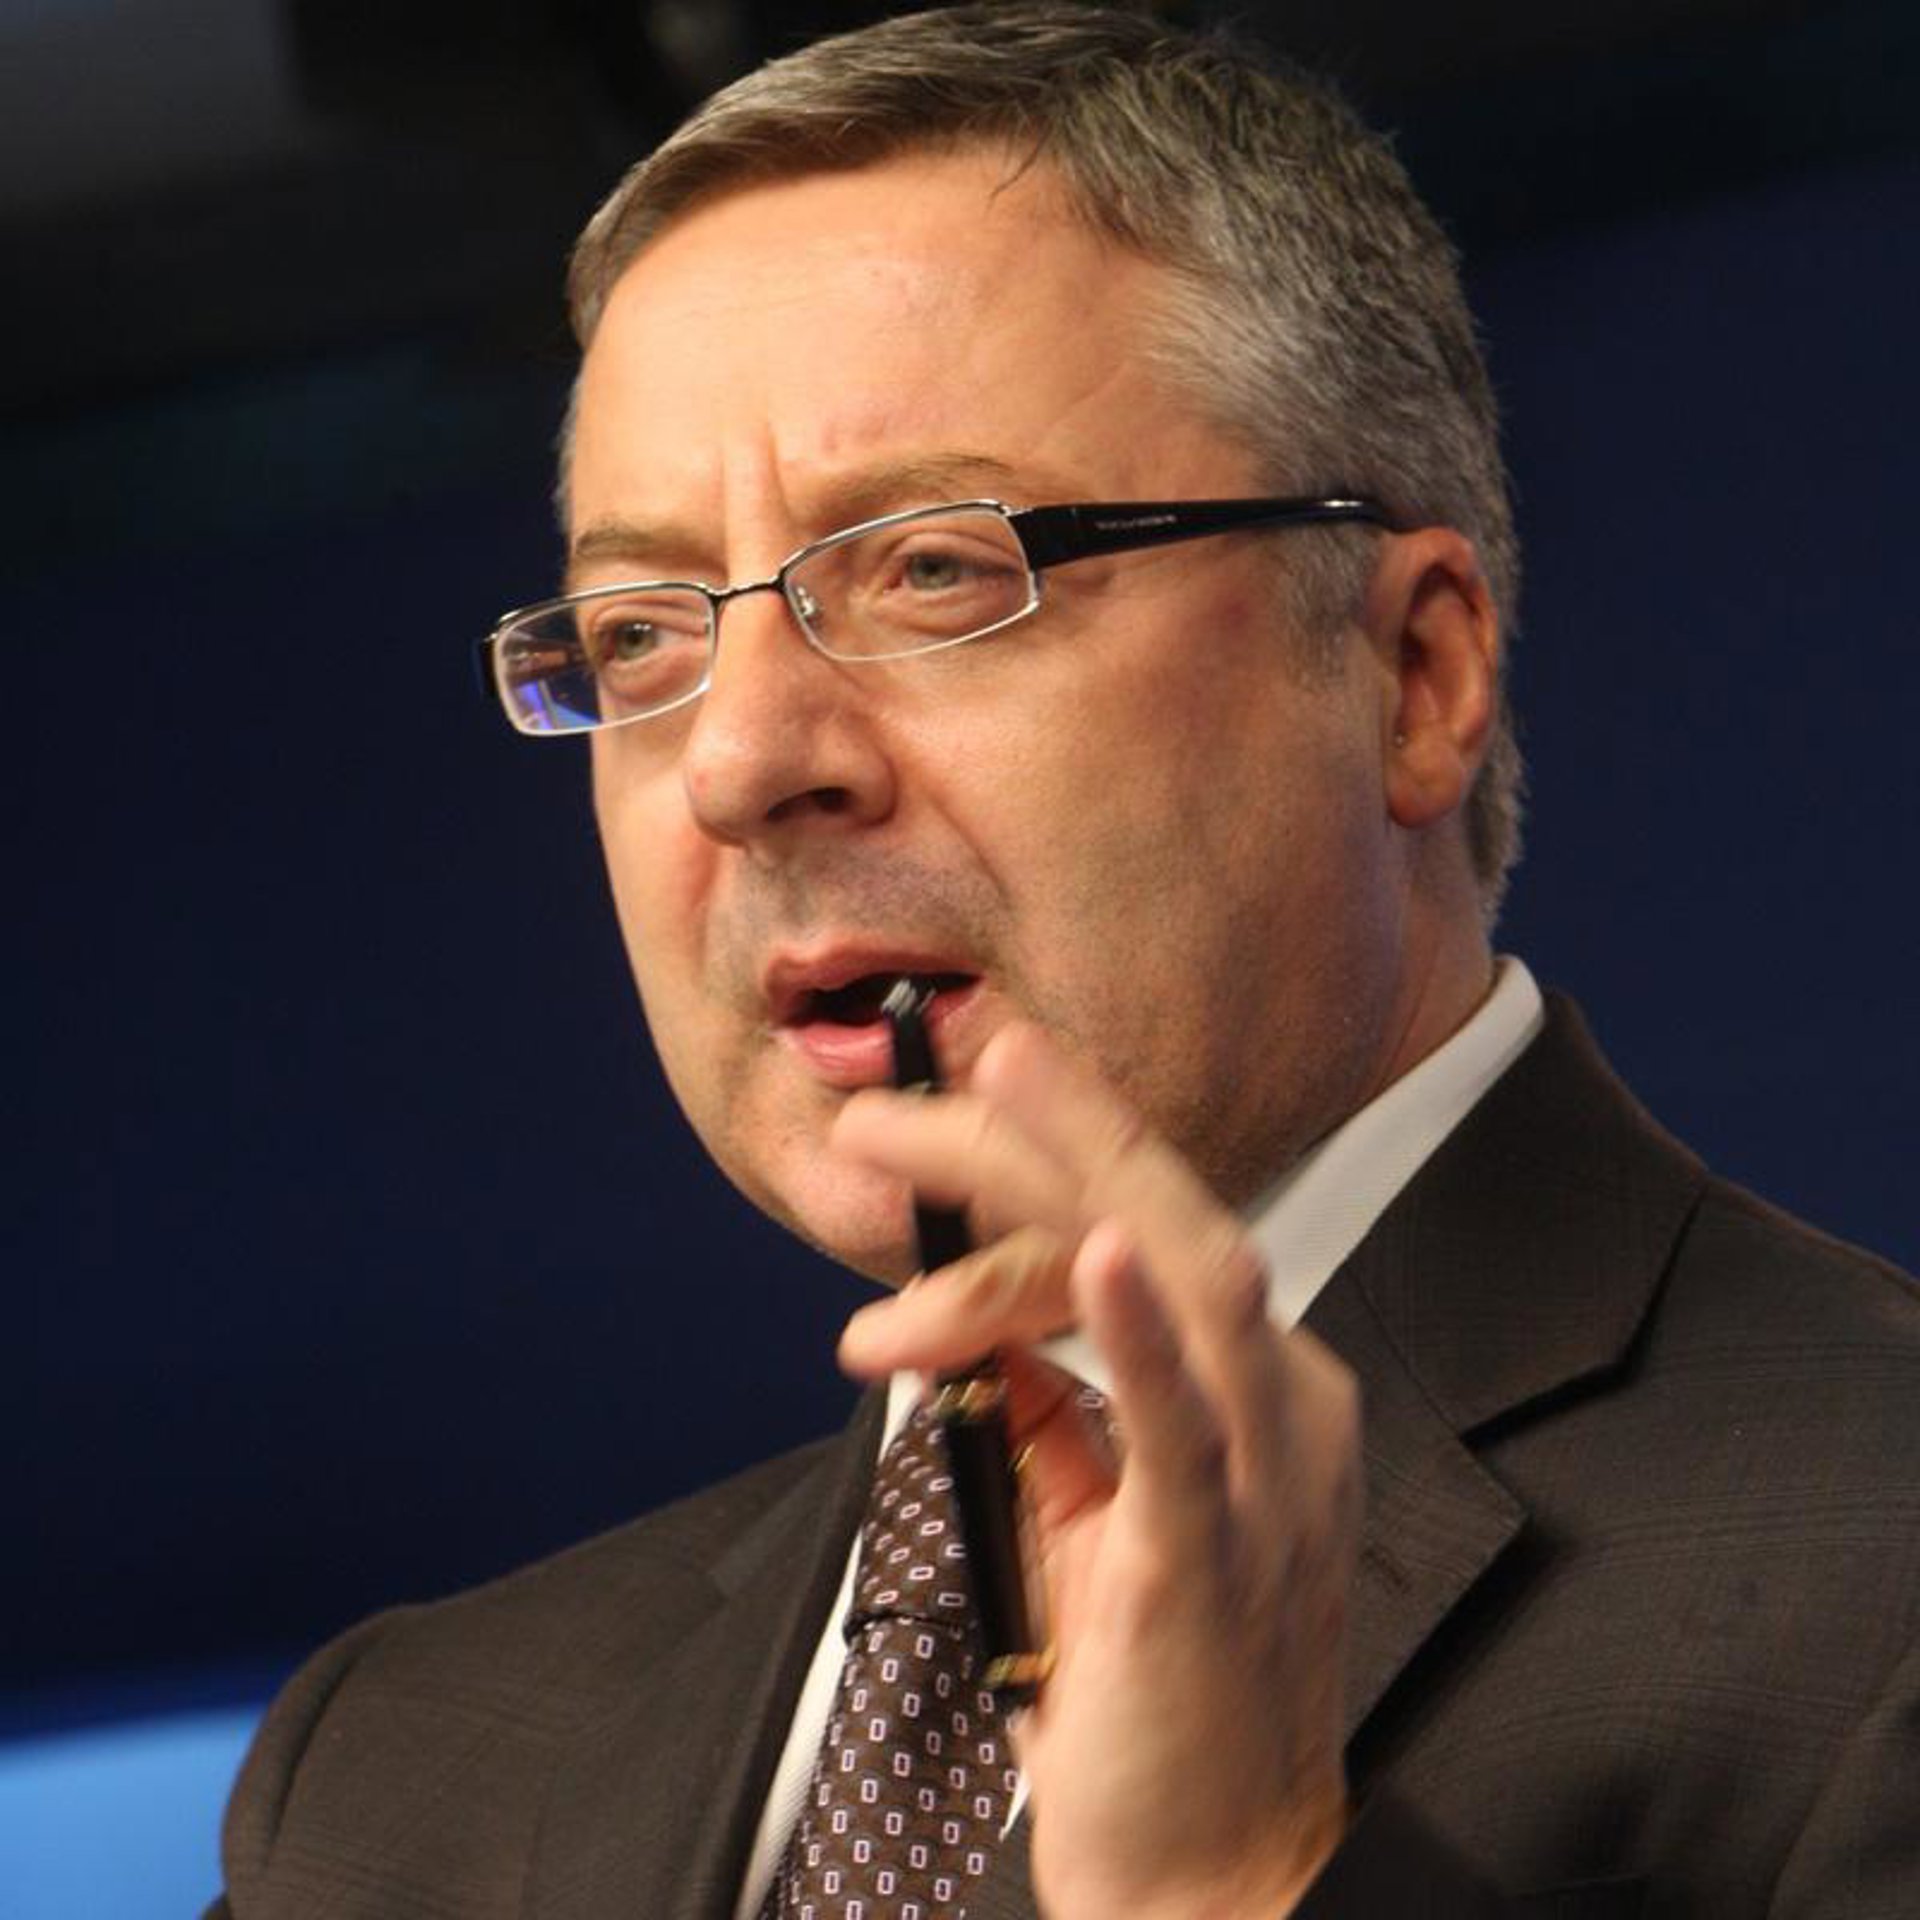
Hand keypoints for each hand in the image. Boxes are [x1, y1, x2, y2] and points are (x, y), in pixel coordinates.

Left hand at [831, 1021, 1361, 1919]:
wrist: (1210, 1873)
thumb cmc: (1157, 1693)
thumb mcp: (1097, 1519)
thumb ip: (1055, 1415)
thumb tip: (979, 1329)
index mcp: (1261, 1392)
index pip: (1154, 1233)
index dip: (1052, 1157)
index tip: (949, 1113)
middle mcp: (1283, 1409)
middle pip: (1172, 1217)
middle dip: (1049, 1129)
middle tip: (932, 1083)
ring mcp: (1264, 1478)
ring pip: (1195, 1277)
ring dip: (1078, 1173)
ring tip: (983, 1096)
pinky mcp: (1214, 1559)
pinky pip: (1185, 1428)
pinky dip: (1138, 1329)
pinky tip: (1105, 1249)